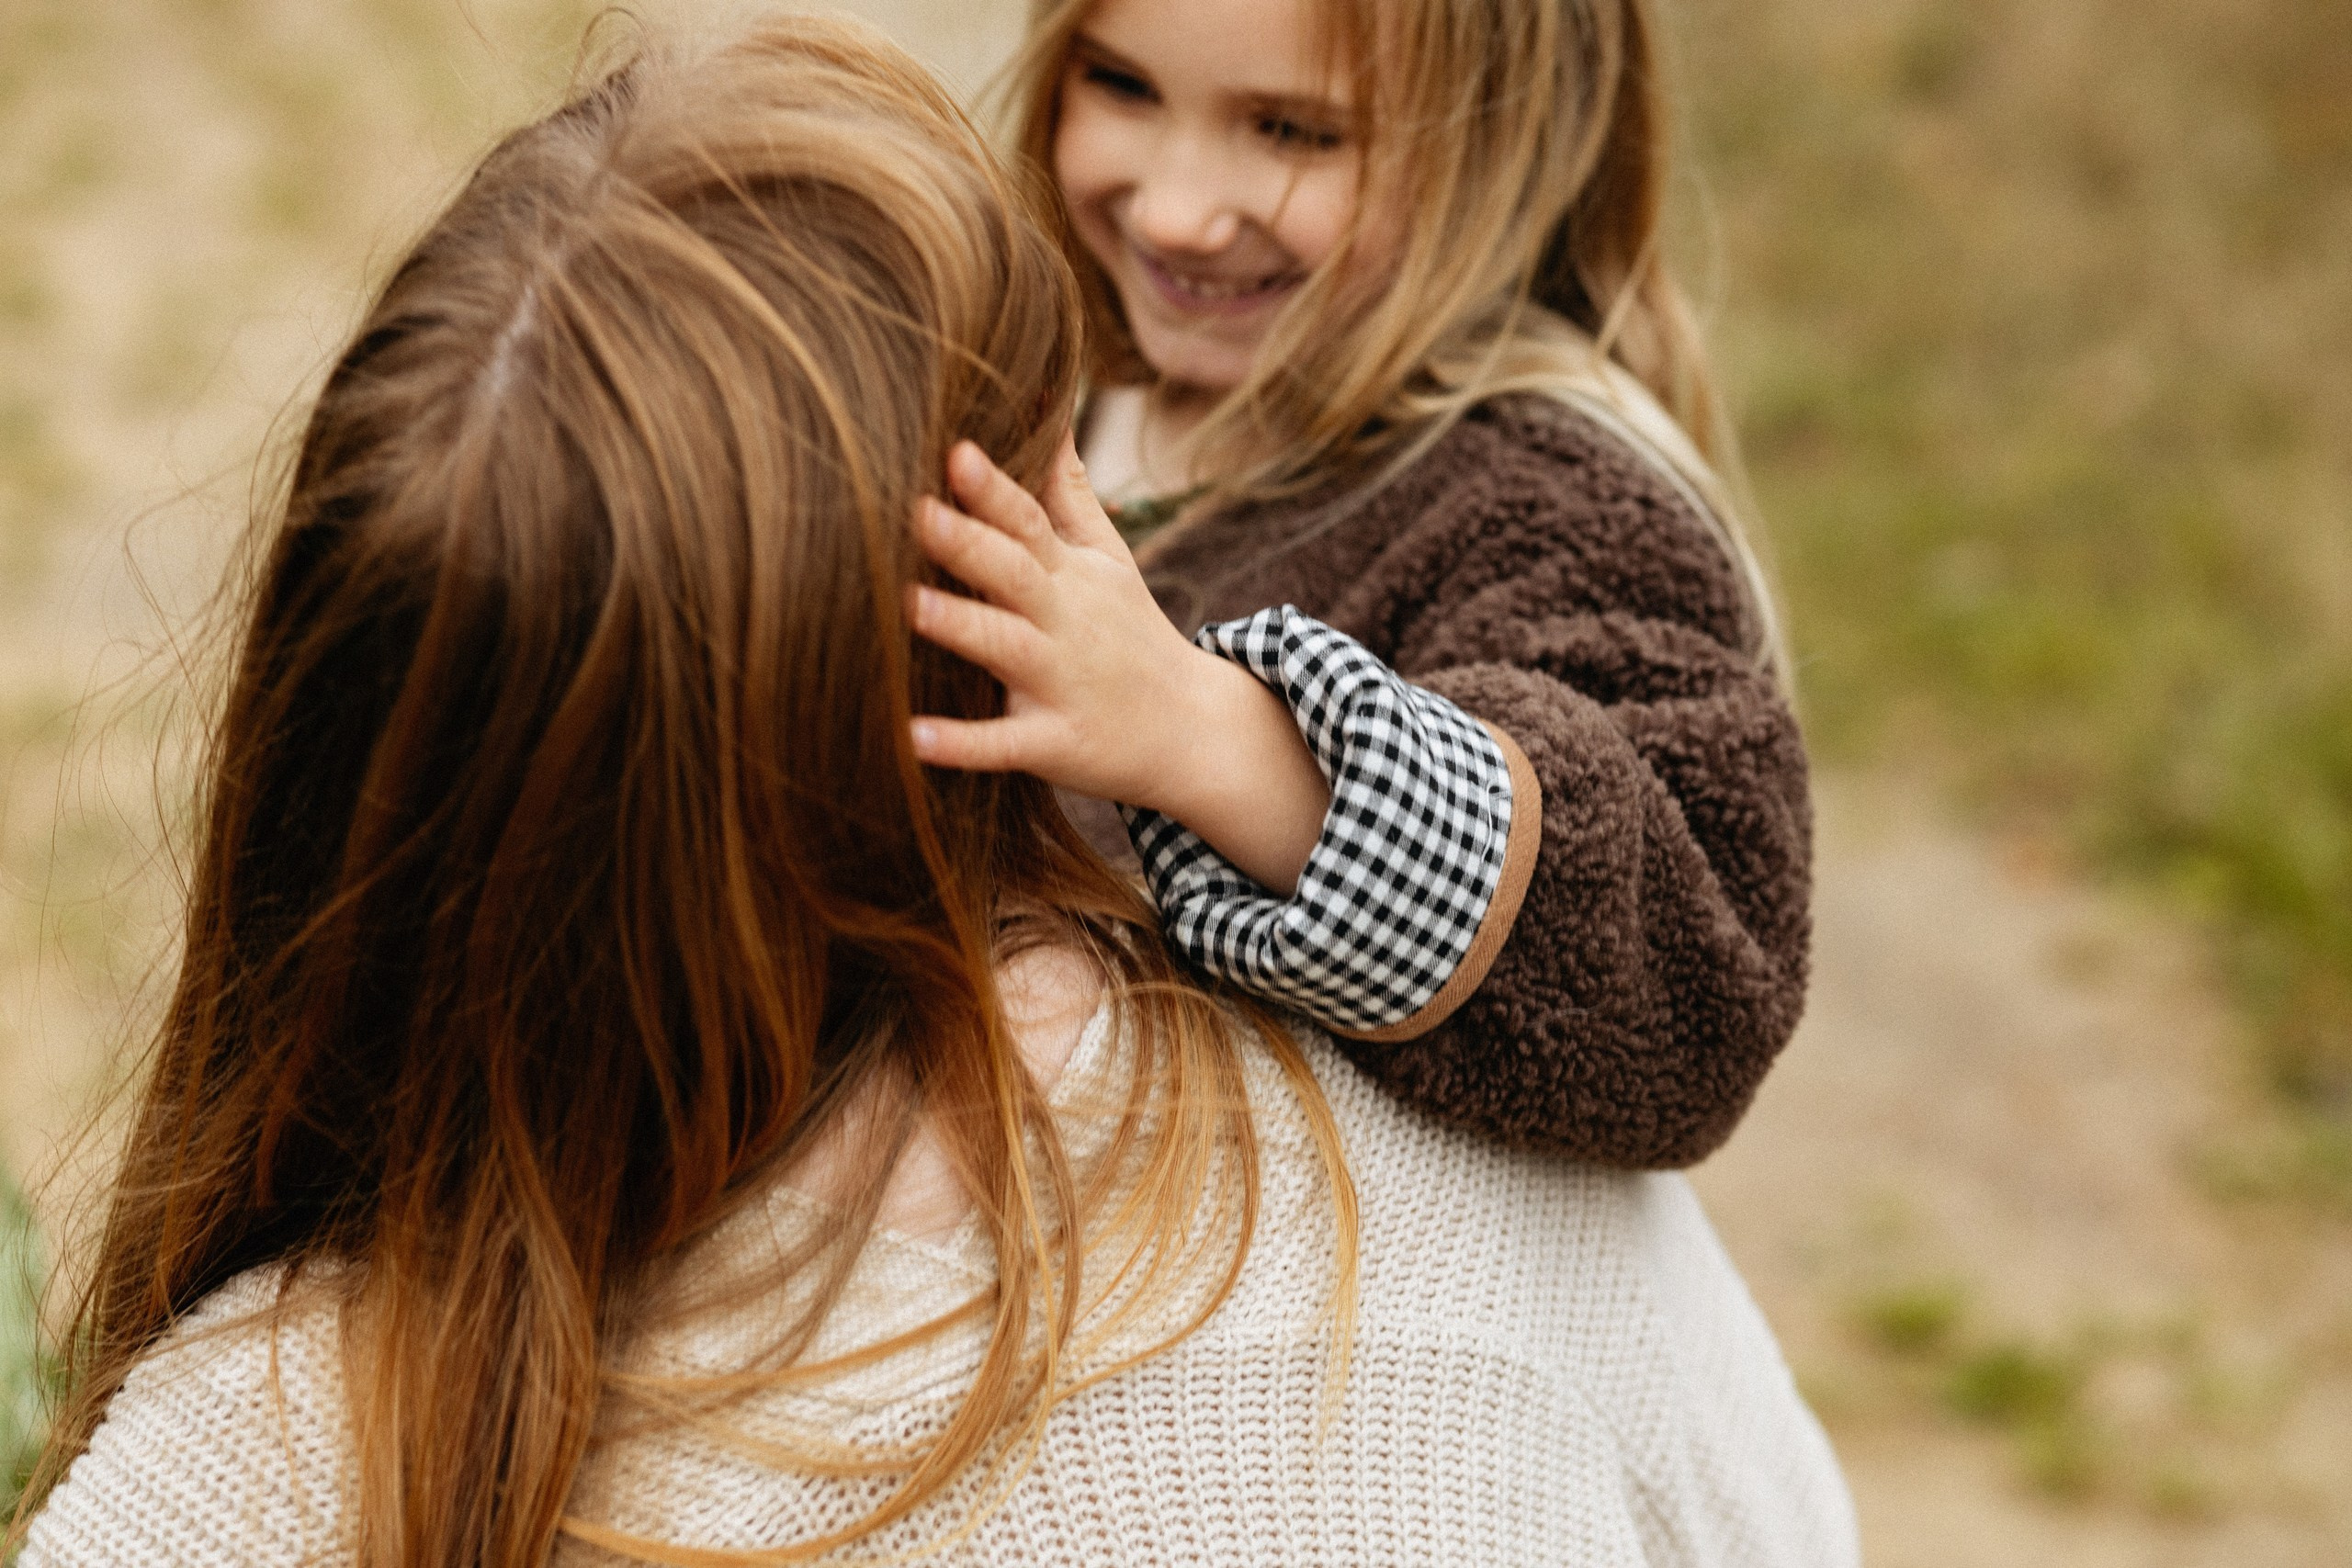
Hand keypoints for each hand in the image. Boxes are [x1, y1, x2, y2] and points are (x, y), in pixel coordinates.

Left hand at [908, 435, 1329, 892]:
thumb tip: (1049, 410)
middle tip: (915, 511)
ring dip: (960, 627)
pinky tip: (915, 739)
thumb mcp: (1110, 559)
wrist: (1195, 731)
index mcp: (1072, 575)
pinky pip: (1004, 744)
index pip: (1029, 521)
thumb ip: (1070, 491)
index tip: (955, 451)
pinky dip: (962, 743)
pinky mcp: (1056, 744)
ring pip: (1007, 649)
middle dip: (968, 542)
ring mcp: (1061, 684)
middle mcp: (1065, 622)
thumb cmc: (1132, 636)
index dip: (993, 489)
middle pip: (1013, 573)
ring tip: (909, 606)